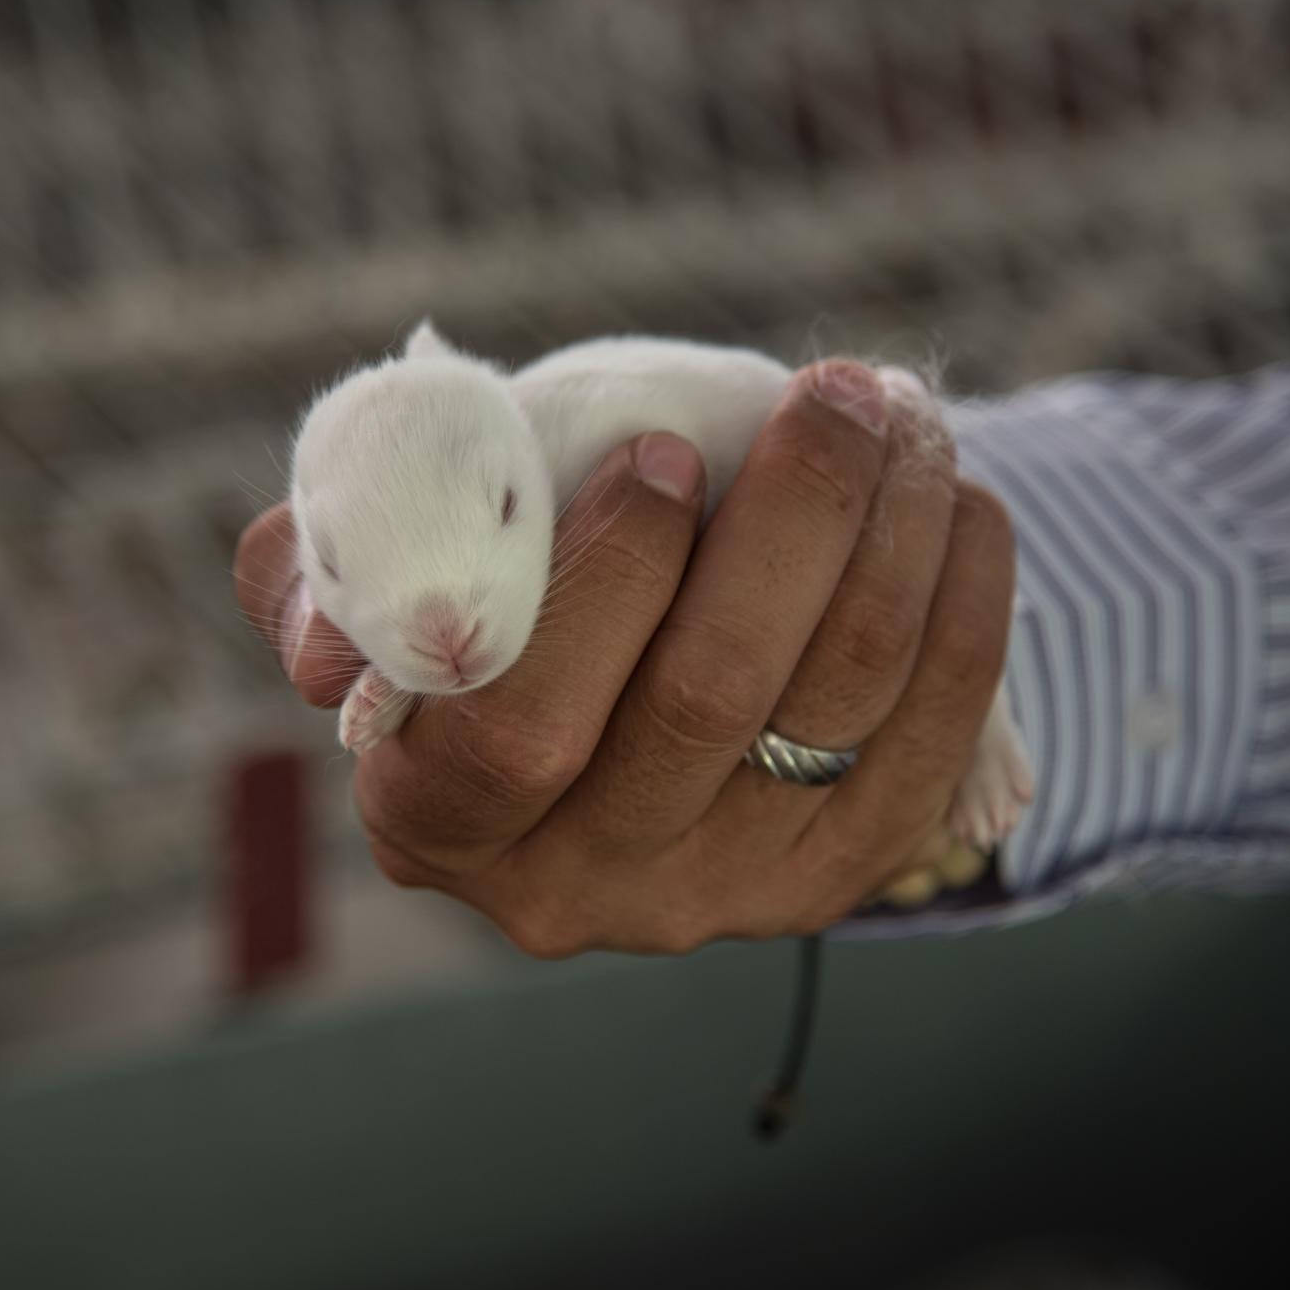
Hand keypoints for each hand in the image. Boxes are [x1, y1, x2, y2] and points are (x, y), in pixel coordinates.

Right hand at [235, 361, 1015, 954]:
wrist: (626, 697)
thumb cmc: (500, 602)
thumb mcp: (396, 583)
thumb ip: (349, 565)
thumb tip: (327, 629)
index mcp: (439, 818)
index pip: (519, 728)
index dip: (603, 586)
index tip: (665, 451)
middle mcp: (577, 884)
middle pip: (704, 704)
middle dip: (792, 525)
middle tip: (835, 394)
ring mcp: (718, 895)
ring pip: (831, 706)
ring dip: (891, 539)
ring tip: (904, 416)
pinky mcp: (838, 878)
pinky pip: (926, 736)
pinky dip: (962, 605)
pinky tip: (958, 503)